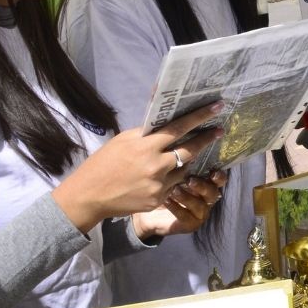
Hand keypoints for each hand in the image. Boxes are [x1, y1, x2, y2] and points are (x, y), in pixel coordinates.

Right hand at [54, 103, 223, 232]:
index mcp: (146, 146)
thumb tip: (165, 121)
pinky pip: (172, 186)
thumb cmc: (103, 163)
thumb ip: (146, 133)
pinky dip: (171, 179)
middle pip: (190, 150)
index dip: (200, 117)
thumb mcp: (123, 140)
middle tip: (218, 131)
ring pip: (183, 170)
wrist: (89, 196)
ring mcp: (159, 185)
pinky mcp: (157, 200)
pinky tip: (160, 176)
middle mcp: (156, 166)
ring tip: (180, 156)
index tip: (217, 107)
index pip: (179, 128)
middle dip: (206, 139)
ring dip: (185, 162)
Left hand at [132, 170, 229, 239]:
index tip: (212, 171)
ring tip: (174, 190)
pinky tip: (166, 200)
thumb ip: (181, 163)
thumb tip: (182, 146)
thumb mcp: (171, 173)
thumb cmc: (162, 187)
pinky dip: (176, 207)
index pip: (219, 179)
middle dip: (203, 186)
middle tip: (190, 180)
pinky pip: (186, 216)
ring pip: (200, 205)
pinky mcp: (190, 225)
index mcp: (206, 184)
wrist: (149, 212)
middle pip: (213, 193)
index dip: (219, 176)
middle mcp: (206, 198)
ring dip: (187, 197)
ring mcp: (200, 213)